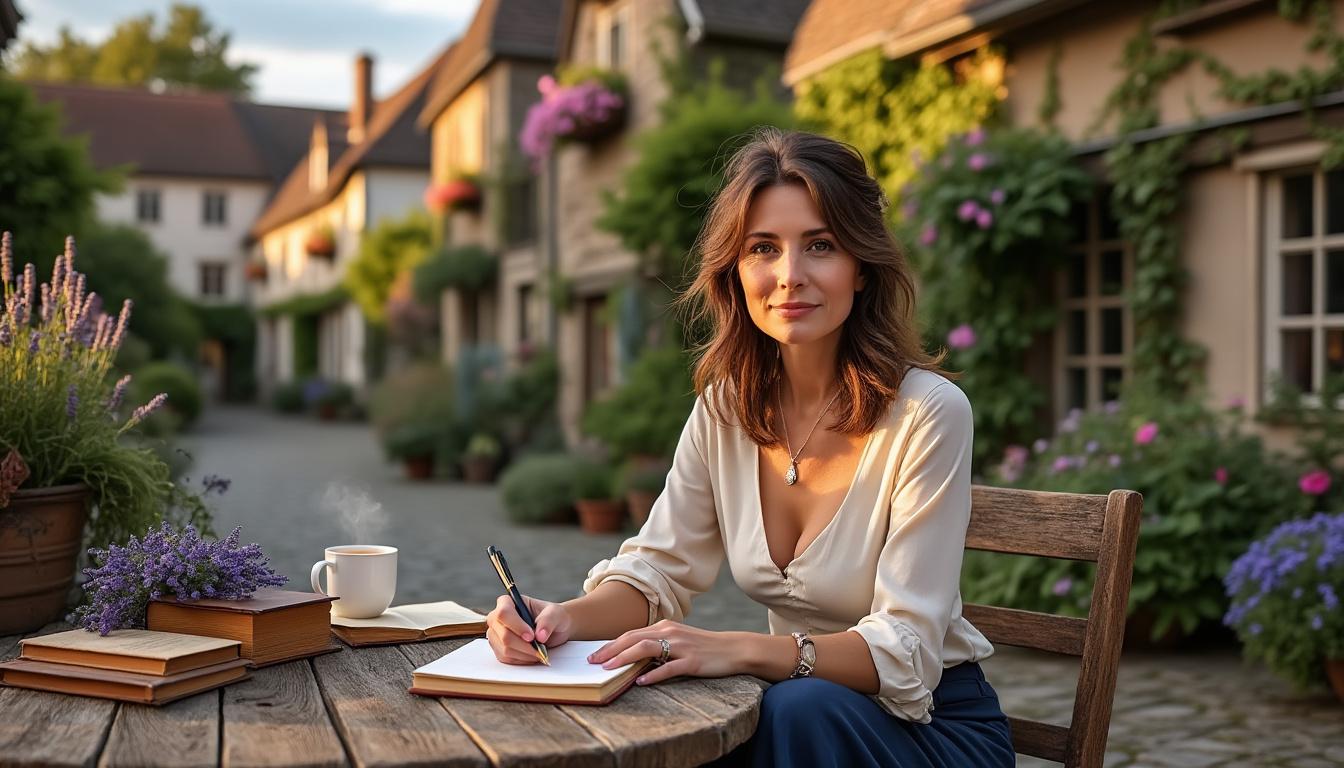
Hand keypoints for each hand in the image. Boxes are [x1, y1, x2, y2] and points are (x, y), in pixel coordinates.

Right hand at [485, 594, 573, 664]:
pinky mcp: (499, 649)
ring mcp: (496, 634)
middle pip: (504, 634)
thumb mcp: (555, 613)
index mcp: (507, 602)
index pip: (503, 613)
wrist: (554, 629)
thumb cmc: (553, 616)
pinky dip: (522, 659)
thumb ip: (548, 621)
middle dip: (524, 645)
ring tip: (539, 651)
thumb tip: (540, 635)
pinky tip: (532, 655)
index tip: (532, 636)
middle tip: (539, 648)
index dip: (517, 626)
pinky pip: (506, 658)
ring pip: (505, 649)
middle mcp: (497, 618)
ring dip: (525, 654)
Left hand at [587, 620, 743, 685]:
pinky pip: (668, 668)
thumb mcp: (678, 641)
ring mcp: (680, 647)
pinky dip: (652, 674)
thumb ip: (657, 645)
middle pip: (633, 639)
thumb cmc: (703, 647)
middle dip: (610, 650)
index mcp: (664, 627)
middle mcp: (670, 633)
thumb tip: (633, 656)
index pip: (631, 634)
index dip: (611, 644)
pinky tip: (640, 681)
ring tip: (609, 669)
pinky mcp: (691, 661)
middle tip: (593, 662)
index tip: (594, 655)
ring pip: (646, 649)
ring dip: (624, 658)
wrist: (733, 649)